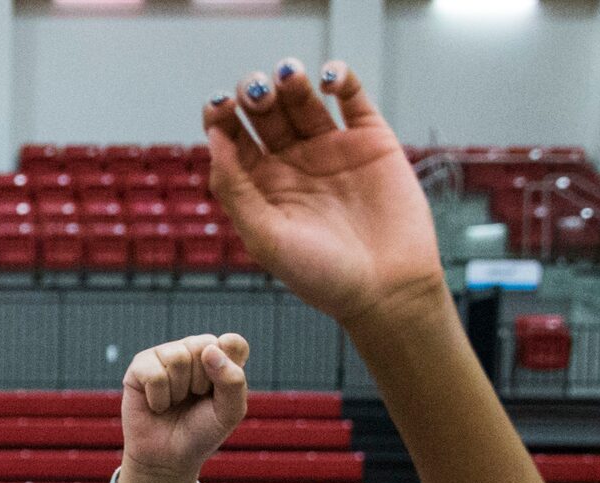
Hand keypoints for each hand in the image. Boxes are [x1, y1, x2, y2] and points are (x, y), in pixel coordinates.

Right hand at [117, 332, 249, 482]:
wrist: (167, 459)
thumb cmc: (201, 433)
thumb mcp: (229, 413)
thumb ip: (233, 380)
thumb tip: (210, 350)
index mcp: (219, 357)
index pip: (233, 343)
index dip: (228, 368)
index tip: (219, 393)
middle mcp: (192, 350)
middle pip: (203, 346)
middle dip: (201, 383)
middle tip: (193, 399)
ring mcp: (164, 355)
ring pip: (177, 357)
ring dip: (178, 390)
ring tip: (174, 402)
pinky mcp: (140, 366)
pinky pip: (154, 373)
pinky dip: (158, 398)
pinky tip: (157, 404)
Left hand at [203, 60, 442, 329]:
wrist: (387, 289)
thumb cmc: (322, 276)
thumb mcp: (266, 238)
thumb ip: (235, 189)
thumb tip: (213, 138)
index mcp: (261, 186)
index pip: (232, 138)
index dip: (221, 115)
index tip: (219, 106)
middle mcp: (293, 163)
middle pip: (263, 111)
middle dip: (254, 94)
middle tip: (258, 95)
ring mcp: (331, 148)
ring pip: (302, 99)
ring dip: (289, 80)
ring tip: (288, 77)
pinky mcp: (370, 139)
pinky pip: (351, 97)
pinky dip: (339, 77)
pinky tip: (328, 79)